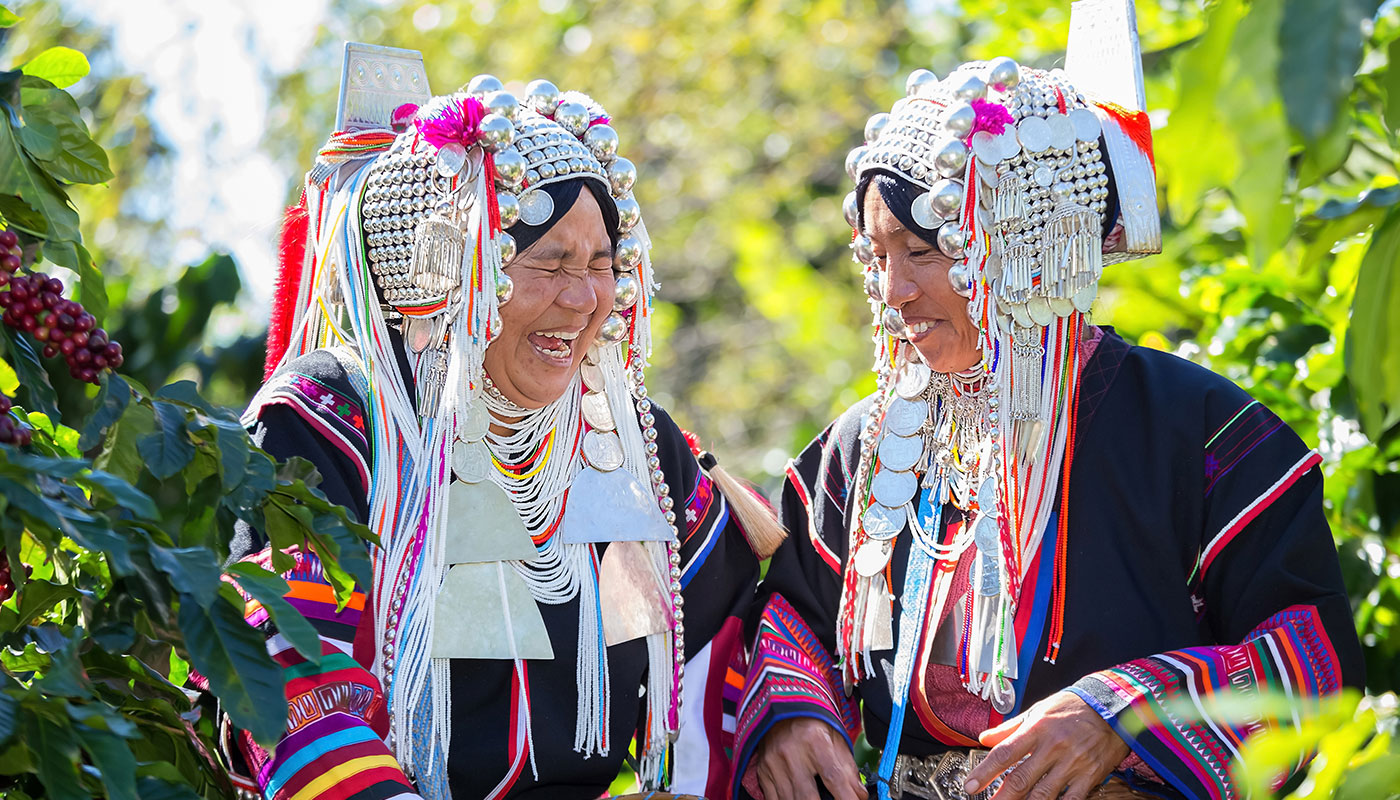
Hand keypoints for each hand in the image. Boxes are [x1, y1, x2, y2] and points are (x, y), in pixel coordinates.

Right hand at [752, 717, 866, 799]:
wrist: (782, 708)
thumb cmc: (813, 724)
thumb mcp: (836, 739)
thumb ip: (848, 769)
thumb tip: (860, 796)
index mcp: (814, 740)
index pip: (833, 777)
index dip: (847, 798)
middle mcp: (791, 752)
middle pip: (808, 797)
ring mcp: (773, 764)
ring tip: (819, 799)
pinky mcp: (762, 772)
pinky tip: (799, 799)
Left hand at [963, 690, 1127, 799]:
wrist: (1113, 706)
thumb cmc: (1073, 707)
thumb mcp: (1038, 709)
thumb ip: (1010, 727)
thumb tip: (985, 737)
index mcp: (1037, 728)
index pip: (1004, 753)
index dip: (985, 772)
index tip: (971, 785)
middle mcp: (1053, 747)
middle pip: (1021, 779)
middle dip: (1002, 796)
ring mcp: (1072, 764)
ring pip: (1043, 793)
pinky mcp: (1090, 776)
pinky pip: (1070, 799)